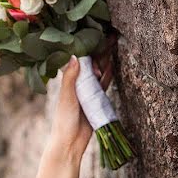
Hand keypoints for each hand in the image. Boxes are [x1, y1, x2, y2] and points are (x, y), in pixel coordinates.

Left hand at [50, 38, 114, 157]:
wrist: (71, 143)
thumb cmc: (64, 120)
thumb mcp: (67, 98)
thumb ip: (70, 79)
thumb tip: (75, 57)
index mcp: (67, 81)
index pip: (76, 60)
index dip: (85, 48)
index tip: (93, 35)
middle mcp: (76, 84)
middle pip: (89, 64)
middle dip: (98, 51)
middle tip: (109, 37)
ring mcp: (86, 91)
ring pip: (97, 72)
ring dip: (104, 61)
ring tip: (113, 45)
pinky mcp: (95, 100)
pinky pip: (103, 85)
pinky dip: (108, 75)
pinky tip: (112, 65)